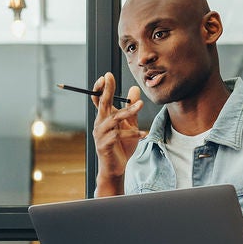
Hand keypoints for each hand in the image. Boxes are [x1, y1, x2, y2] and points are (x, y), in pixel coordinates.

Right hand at [91, 72, 146, 193]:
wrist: (116, 167)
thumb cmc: (121, 145)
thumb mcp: (129, 124)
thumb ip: (131, 108)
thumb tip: (134, 88)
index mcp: (104, 117)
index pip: (98, 99)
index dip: (100, 88)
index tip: (106, 76)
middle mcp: (100, 124)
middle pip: (102, 104)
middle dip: (106, 89)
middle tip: (109, 76)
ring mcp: (101, 134)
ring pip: (114, 119)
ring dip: (128, 111)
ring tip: (141, 105)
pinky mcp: (105, 145)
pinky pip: (119, 136)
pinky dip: (132, 134)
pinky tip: (144, 134)